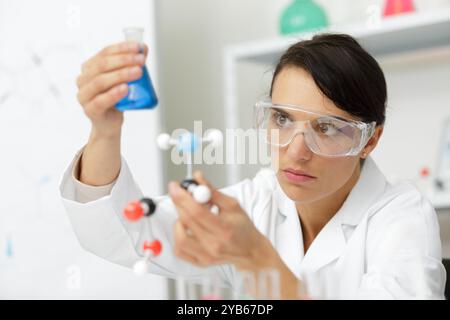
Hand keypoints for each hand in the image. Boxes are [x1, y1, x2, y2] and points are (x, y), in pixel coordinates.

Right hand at [76, 41, 147, 137]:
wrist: (110, 123)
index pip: (104, 53)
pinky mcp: (89, 110)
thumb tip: (143, 47)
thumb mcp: (124, 79)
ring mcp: (84, 95)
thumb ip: (132, 63)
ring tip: (138, 73)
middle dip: (124, 61)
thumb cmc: (116, 99)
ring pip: (101, 81)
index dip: (122, 48)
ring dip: (121, 75)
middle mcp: (83, 79)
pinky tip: (125, 89)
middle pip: (102, 65)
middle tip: (141, 61)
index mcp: (89, 67)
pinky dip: (113, 94)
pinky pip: (100, 101)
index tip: (138, 48)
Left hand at [169, 171, 306, 298]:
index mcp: (225, 229)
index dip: (183, 197)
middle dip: (179, 203)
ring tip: (188, 214)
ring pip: (180, 237)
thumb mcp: (233, 205)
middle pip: (187, 221)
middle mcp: (214, 245)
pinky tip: (186, 228)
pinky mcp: (200, 262)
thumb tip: (197, 178)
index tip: (175, 186)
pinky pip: (179, 250)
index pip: (197, 211)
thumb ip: (213, 191)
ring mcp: (206, 256)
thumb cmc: (243, 228)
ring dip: (179, 220)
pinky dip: (178, 236)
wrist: (250, 250)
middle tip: (179, 193)